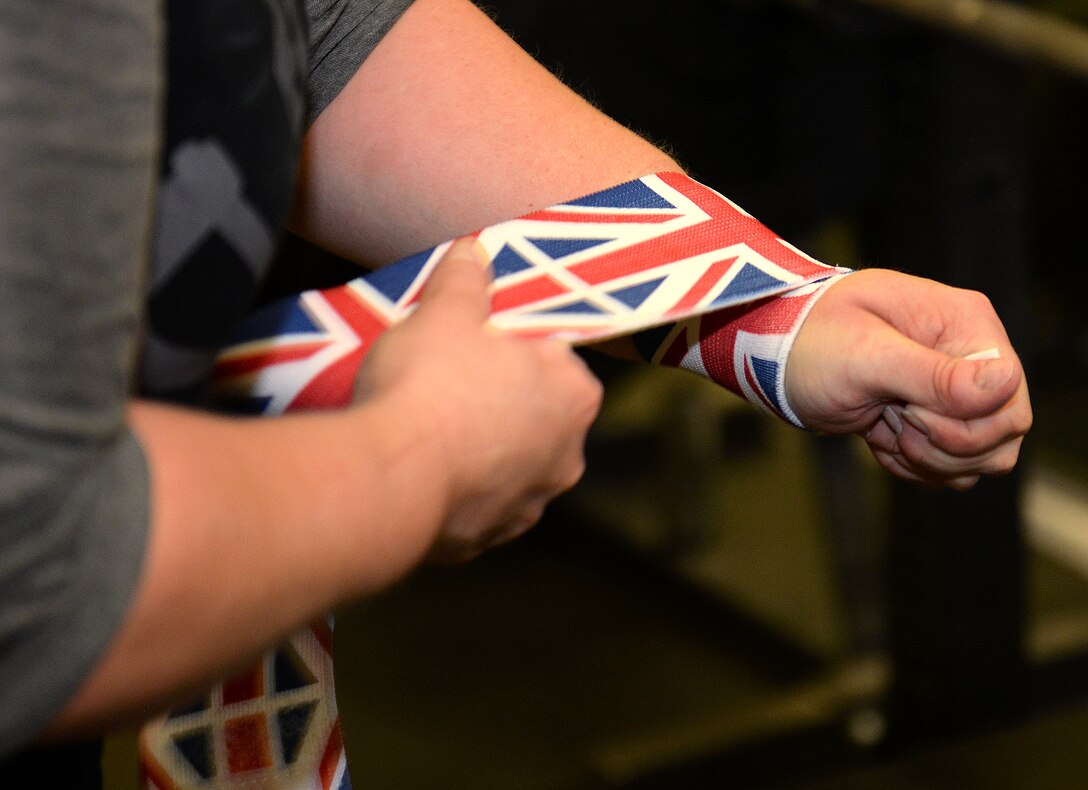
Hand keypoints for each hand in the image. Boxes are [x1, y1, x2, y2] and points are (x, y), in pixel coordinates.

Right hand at [355, 238, 602, 560]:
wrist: (391, 479)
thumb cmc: (431, 386)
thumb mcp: (444, 313)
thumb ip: (464, 279)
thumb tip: (472, 251)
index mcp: (574, 395)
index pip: (557, 359)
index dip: (516, 347)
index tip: (479, 342)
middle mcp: (566, 456)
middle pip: (535, 413)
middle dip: (499, 399)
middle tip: (448, 380)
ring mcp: (529, 504)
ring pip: (507, 463)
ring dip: (479, 447)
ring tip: (427, 427)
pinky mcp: (487, 540)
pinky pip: (475, 503)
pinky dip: (454, 487)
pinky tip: (419, 468)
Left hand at [785, 269, 1031, 489]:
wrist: (774, 355)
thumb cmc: (810, 342)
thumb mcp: (866, 356)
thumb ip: (935, 374)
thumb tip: (1006, 381)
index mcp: (965, 324)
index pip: (1009, 398)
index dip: (963, 422)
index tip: (907, 409)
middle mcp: (969, 356)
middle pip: (1003, 433)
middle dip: (943, 444)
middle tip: (892, 419)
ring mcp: (953, 390)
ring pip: (981, 458)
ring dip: (929, 459)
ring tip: (883, 427)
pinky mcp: (934, 419)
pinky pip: (952, 467)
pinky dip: (914, 465)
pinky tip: (879, 438)